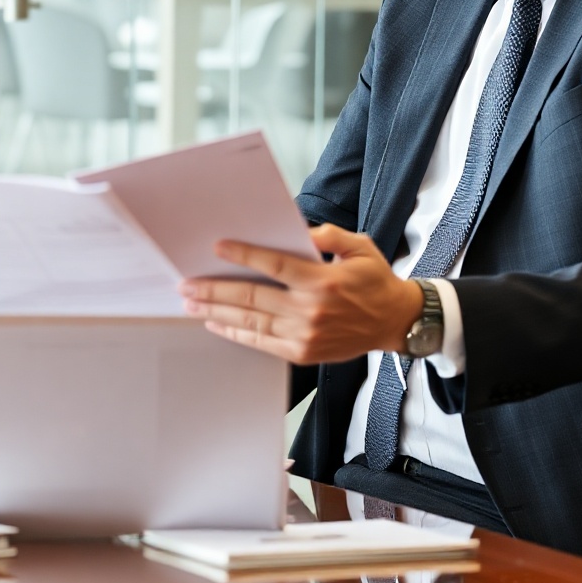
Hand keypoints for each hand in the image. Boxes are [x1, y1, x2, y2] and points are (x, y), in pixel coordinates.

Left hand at [179, 224, 421, 364]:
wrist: (395, 323)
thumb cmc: (375, 282)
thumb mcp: (360, 249)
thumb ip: (330, 236)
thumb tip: (300, 230)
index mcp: (323, 281)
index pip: (274, 265)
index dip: (243, 256)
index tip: (217, 248)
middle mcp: (310, 310)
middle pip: (252, 297)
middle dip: (214, 289)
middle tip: (186, 284)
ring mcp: (304, 335)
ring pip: (251, 322)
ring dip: (216, 313)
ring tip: (191, 304)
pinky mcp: (302, 352)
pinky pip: (261, 343)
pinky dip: (236, 334)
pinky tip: (216, 325)